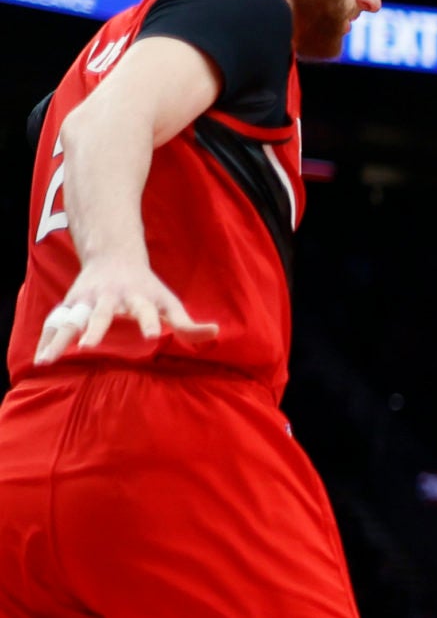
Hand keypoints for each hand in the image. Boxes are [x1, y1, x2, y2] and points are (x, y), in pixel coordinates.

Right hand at [36, 255, 217, 363]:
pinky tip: (39, 359)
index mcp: (137, 298)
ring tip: (47, 361)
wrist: (113, 256)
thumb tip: (215, 333)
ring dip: (59, 339)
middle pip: (101, 314)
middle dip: (95, 329)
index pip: (146, 311)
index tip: (152, 336)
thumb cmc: (146, 288)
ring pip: (70, 320)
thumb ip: (188, 324)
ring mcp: (85, 300)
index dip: (150, 322)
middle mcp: (108, 298)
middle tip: (88, 346)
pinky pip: (54, 324)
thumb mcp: (169, 302)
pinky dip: (45, 340)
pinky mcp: (69, 304)